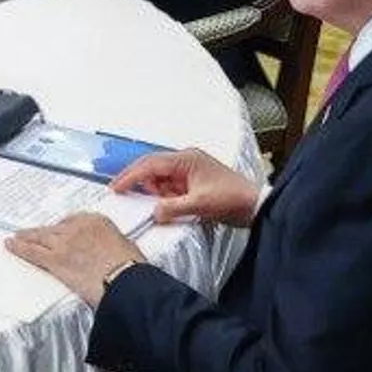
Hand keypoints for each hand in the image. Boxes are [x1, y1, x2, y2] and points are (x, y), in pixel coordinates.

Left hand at [5, 212, 144, 307]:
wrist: (127, 281)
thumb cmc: (132, 269)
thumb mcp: (125, 247)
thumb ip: (109, 244)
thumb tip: (108, 251)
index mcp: (96, 220)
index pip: (71, 221)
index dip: (61, 229)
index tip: (58, 232)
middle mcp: (77, 227)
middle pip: (53, 228)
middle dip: (42, 233)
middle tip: (33, 234)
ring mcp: (64, 242)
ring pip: (39, 238)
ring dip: (26, 238)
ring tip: (17, 237)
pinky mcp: (55, 259)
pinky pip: (32, 251)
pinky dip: (19, 248)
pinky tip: (11, 246)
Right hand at [110, 147, 260, 226]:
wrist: (255, 206)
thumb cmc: (234, 198)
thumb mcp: (200, 205)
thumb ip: (172, 208)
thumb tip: (154, 211)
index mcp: (187, 159)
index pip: (150, 164)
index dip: (130, 176)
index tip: (116, 186)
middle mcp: (186, 160)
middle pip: (152, 168)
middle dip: (140, 182)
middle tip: (122, 193)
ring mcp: (189, 171)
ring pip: (160, 178)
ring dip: (156, 192)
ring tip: (160, 204)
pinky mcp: (192, 182)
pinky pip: (170, 187)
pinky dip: (165, 196)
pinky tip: (167, 205)